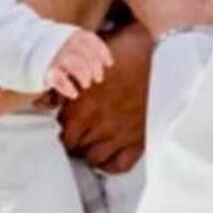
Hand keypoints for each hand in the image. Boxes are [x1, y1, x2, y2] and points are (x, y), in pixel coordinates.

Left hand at [58, 21, 152, 172]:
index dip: (61, 125)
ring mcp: (119, 134)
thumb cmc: (127, 47)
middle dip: (73, 139)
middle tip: (77, 131)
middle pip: (73, 146)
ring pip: (93, 158)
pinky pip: (119, 165)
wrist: (164, 51)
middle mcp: (98, 123)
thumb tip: (47, 95)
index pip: (59, 129)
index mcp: (82, 103)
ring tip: (91, 141)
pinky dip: (111, 163)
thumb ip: (67, 77)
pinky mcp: (140, 139)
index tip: (64, 121)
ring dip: (89, 150)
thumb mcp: (90, 56)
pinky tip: (109, 153)